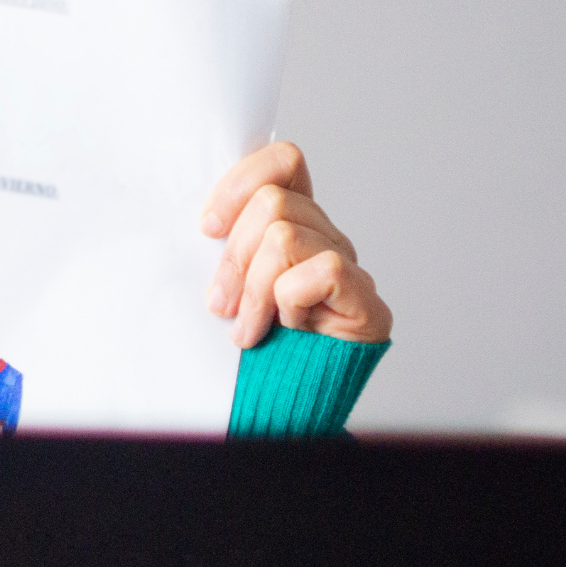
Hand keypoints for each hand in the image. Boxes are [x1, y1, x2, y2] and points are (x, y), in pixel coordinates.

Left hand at [200, 142, 391, 348]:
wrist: (287, 403)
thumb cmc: (255, 345)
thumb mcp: (226, 286)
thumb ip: (224, 251)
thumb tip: (199, 226)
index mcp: (296, 224)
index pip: (283, 163)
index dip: (240, 184)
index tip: (207, 228)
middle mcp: (327, 238)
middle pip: (273, 203)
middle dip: (233, 258)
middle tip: (221, 304)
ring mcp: (349, 267)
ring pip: (284, 237)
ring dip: (254, 290)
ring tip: (247, 329)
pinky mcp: (366, 302)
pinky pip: (321, 272)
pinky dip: (290, 303)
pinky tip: (287, 330)